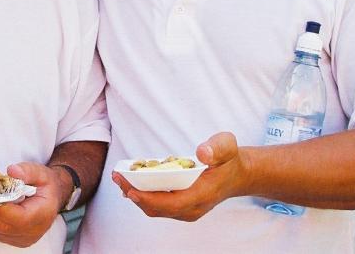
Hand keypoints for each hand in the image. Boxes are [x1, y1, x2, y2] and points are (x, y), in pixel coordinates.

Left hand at [0, 163, 66, 246]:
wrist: (52, 198)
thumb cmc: (46, 185)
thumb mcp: (42, 173)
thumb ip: (28, 171)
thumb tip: (12, 171)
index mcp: (41, 215)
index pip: (14, 216)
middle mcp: (31, 231)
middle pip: (1, 223)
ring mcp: (22, 238)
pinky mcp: (13, 239)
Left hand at [111, 132, 244, 221]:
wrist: (237, 174)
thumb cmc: (229, 159)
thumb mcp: (227, 146)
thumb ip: (217, 148)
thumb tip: (202, 153)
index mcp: (202, 195)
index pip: (172, 204)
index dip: (149, 199)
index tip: (130, 189)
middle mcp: (193, 208)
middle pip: (158, 208)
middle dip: (134, 194)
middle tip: (117, 176)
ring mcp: (187, 210)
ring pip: (156, 209)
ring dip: (135, 195)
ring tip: (119, 177)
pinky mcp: (181, 206)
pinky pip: (158, 205)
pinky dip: (143, 195)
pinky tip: (130, 183)